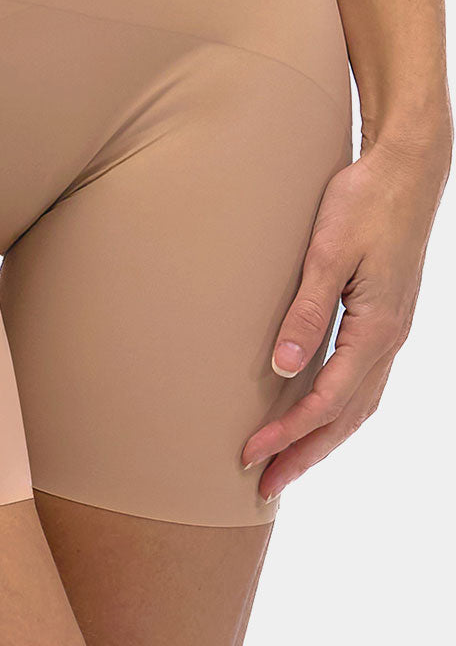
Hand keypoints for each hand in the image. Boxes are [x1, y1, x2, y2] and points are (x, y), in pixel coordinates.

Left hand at [241, 118, 450, 499]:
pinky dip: (338, 408)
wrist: (406, 169)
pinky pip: (362, 380)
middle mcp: (389, 340)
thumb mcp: (328, 252)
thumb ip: (307, 310)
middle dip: (305, 453)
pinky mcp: (385, 317)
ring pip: (358, 404)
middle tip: (264, 486)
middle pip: (346, 416)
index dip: (288, 432)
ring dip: (322, 437)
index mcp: (377, 329)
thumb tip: (284, 367)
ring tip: (287, 461)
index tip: (250, 453)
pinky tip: (317, 411)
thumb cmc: (364, 202)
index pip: (327, 400)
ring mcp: (392, 331)